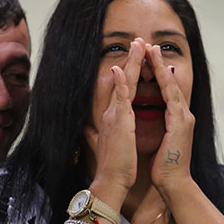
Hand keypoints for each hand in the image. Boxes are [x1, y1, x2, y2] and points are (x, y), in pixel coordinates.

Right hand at [84, 39, 145, 193]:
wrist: (111, 181)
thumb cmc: (114, 168)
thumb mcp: (106, 146)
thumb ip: (95, 135)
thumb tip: (86, 130)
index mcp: (113, 118)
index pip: (122, 90)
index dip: (128, 73)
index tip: (134, 58)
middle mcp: (112, 113)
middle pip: (122, 80)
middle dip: (130, 60)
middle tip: (137, 41)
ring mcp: (114, 115)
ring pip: (123, 83)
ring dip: (129, 62)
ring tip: (137, 44)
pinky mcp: (118, 121)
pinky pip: (120, 97)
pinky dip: (121, 81)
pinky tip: (121, 67)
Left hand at [146, 43, 194, 191]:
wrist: (174, 183)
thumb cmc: (163, 167)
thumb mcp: (156, 142)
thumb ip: (154, 128)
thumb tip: (141, 122)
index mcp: (175, 118)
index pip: (163, 90)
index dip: (154, 73)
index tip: (144, 57)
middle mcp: (182, 114)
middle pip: (168, 82)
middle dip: (158, 63)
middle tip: (148, 44)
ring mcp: (184, 117)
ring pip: (171, 84)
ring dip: (160, 66)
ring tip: (151, 49)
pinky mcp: (181, 122)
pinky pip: (171, 96)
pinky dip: (164, 81)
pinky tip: (158, 68)